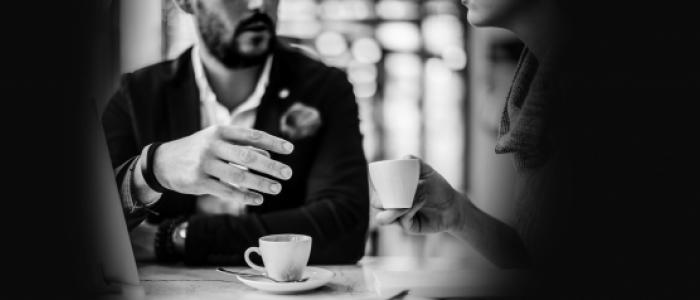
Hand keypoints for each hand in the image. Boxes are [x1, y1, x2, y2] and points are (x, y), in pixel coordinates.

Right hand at [153, 125, 293, 204]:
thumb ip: (241, 145)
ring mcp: (205, 164)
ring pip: (238, 176)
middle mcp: (212, 146)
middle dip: (270, 166)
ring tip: (276, 189)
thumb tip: (269, 153)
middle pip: (247, 156)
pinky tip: (258, 199)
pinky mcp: (199, 182)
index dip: (273, 142)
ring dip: (260, 183)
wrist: (163, 162)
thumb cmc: (198, 149)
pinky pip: (226, 191)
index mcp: (220, 131)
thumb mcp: (216, 139)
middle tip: (288, 173)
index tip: (290, 149)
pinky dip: (244, 196)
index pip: (252, 135)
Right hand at [372, 156, 464, 233]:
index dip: (376, 184)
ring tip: (409, 199)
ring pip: (382, 218)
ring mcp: (398, 217)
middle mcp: (390, 205)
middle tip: (398, 189)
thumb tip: (404, 159)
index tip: (384, 178)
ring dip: (394, 208)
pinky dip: (410, 208)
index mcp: (390, 190)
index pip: (375, 187)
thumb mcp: (426, 171)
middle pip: (375, 203)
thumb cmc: (437, 187)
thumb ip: (415, 163)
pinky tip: (421, 200)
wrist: (452, 205)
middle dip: (383, 198)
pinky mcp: (407, 226)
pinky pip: (402, 220)